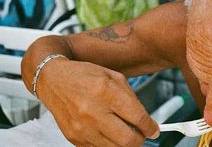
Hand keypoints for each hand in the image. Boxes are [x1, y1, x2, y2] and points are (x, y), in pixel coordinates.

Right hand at [37, 59, 159, 146]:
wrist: (54, 80)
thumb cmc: (83, 74)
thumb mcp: (112, 75)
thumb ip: (131, 96)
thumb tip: (144, 118)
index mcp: (105, 90)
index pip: (137, 117)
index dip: (150, 126)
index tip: (153, 128)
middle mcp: (93, 111)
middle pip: (129, 141)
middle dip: (141, 139)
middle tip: (142, 132)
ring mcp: (82, 128)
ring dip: (125, 142)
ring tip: (125, 130)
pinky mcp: (74, 138)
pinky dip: (109, 143)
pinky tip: (108, 130)